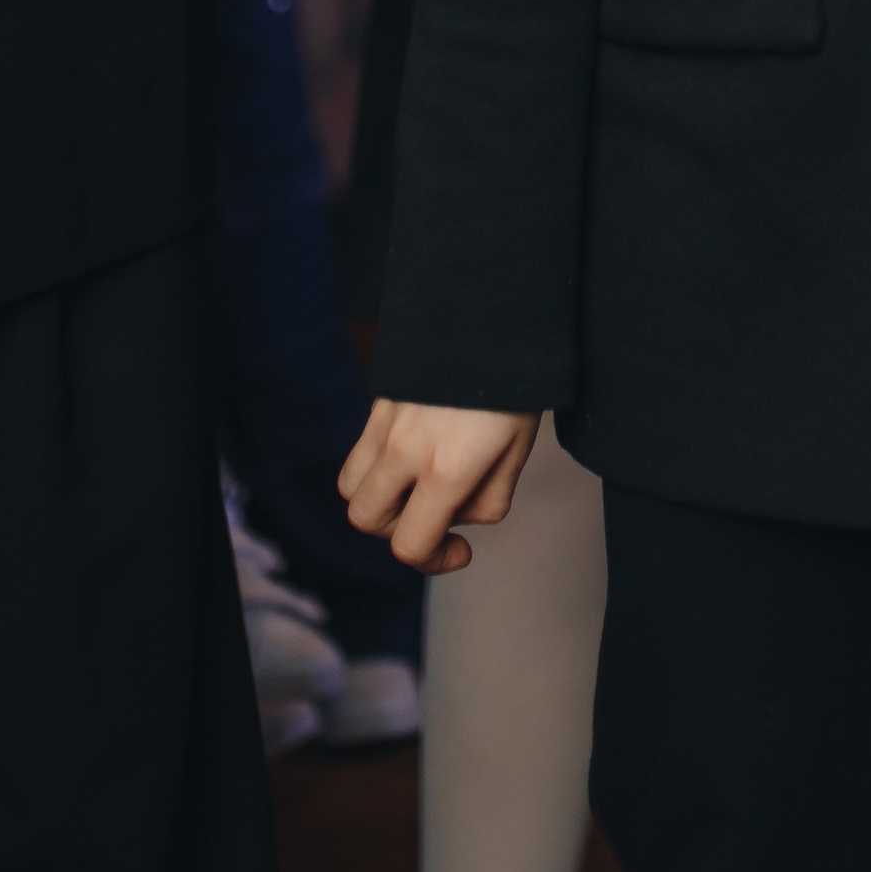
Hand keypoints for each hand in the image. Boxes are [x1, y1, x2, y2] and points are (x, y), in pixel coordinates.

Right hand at [341, 398, 538, 571]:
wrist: (494, 309)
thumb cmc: (517, 384)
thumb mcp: (519, 450)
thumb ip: (489, 499)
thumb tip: (459, 518)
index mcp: (446, 469)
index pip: (409, 546)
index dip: (434, 562)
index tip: (460, 549)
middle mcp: (405, 449)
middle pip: (366, 519)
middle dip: (397, 530)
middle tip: (437, 515)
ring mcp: (386, 422)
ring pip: (351, 486)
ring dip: (379, 497)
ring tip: (419, 483)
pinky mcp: (381, 399)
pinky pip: (361, 449)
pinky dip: (379, 464)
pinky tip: (418, 448)